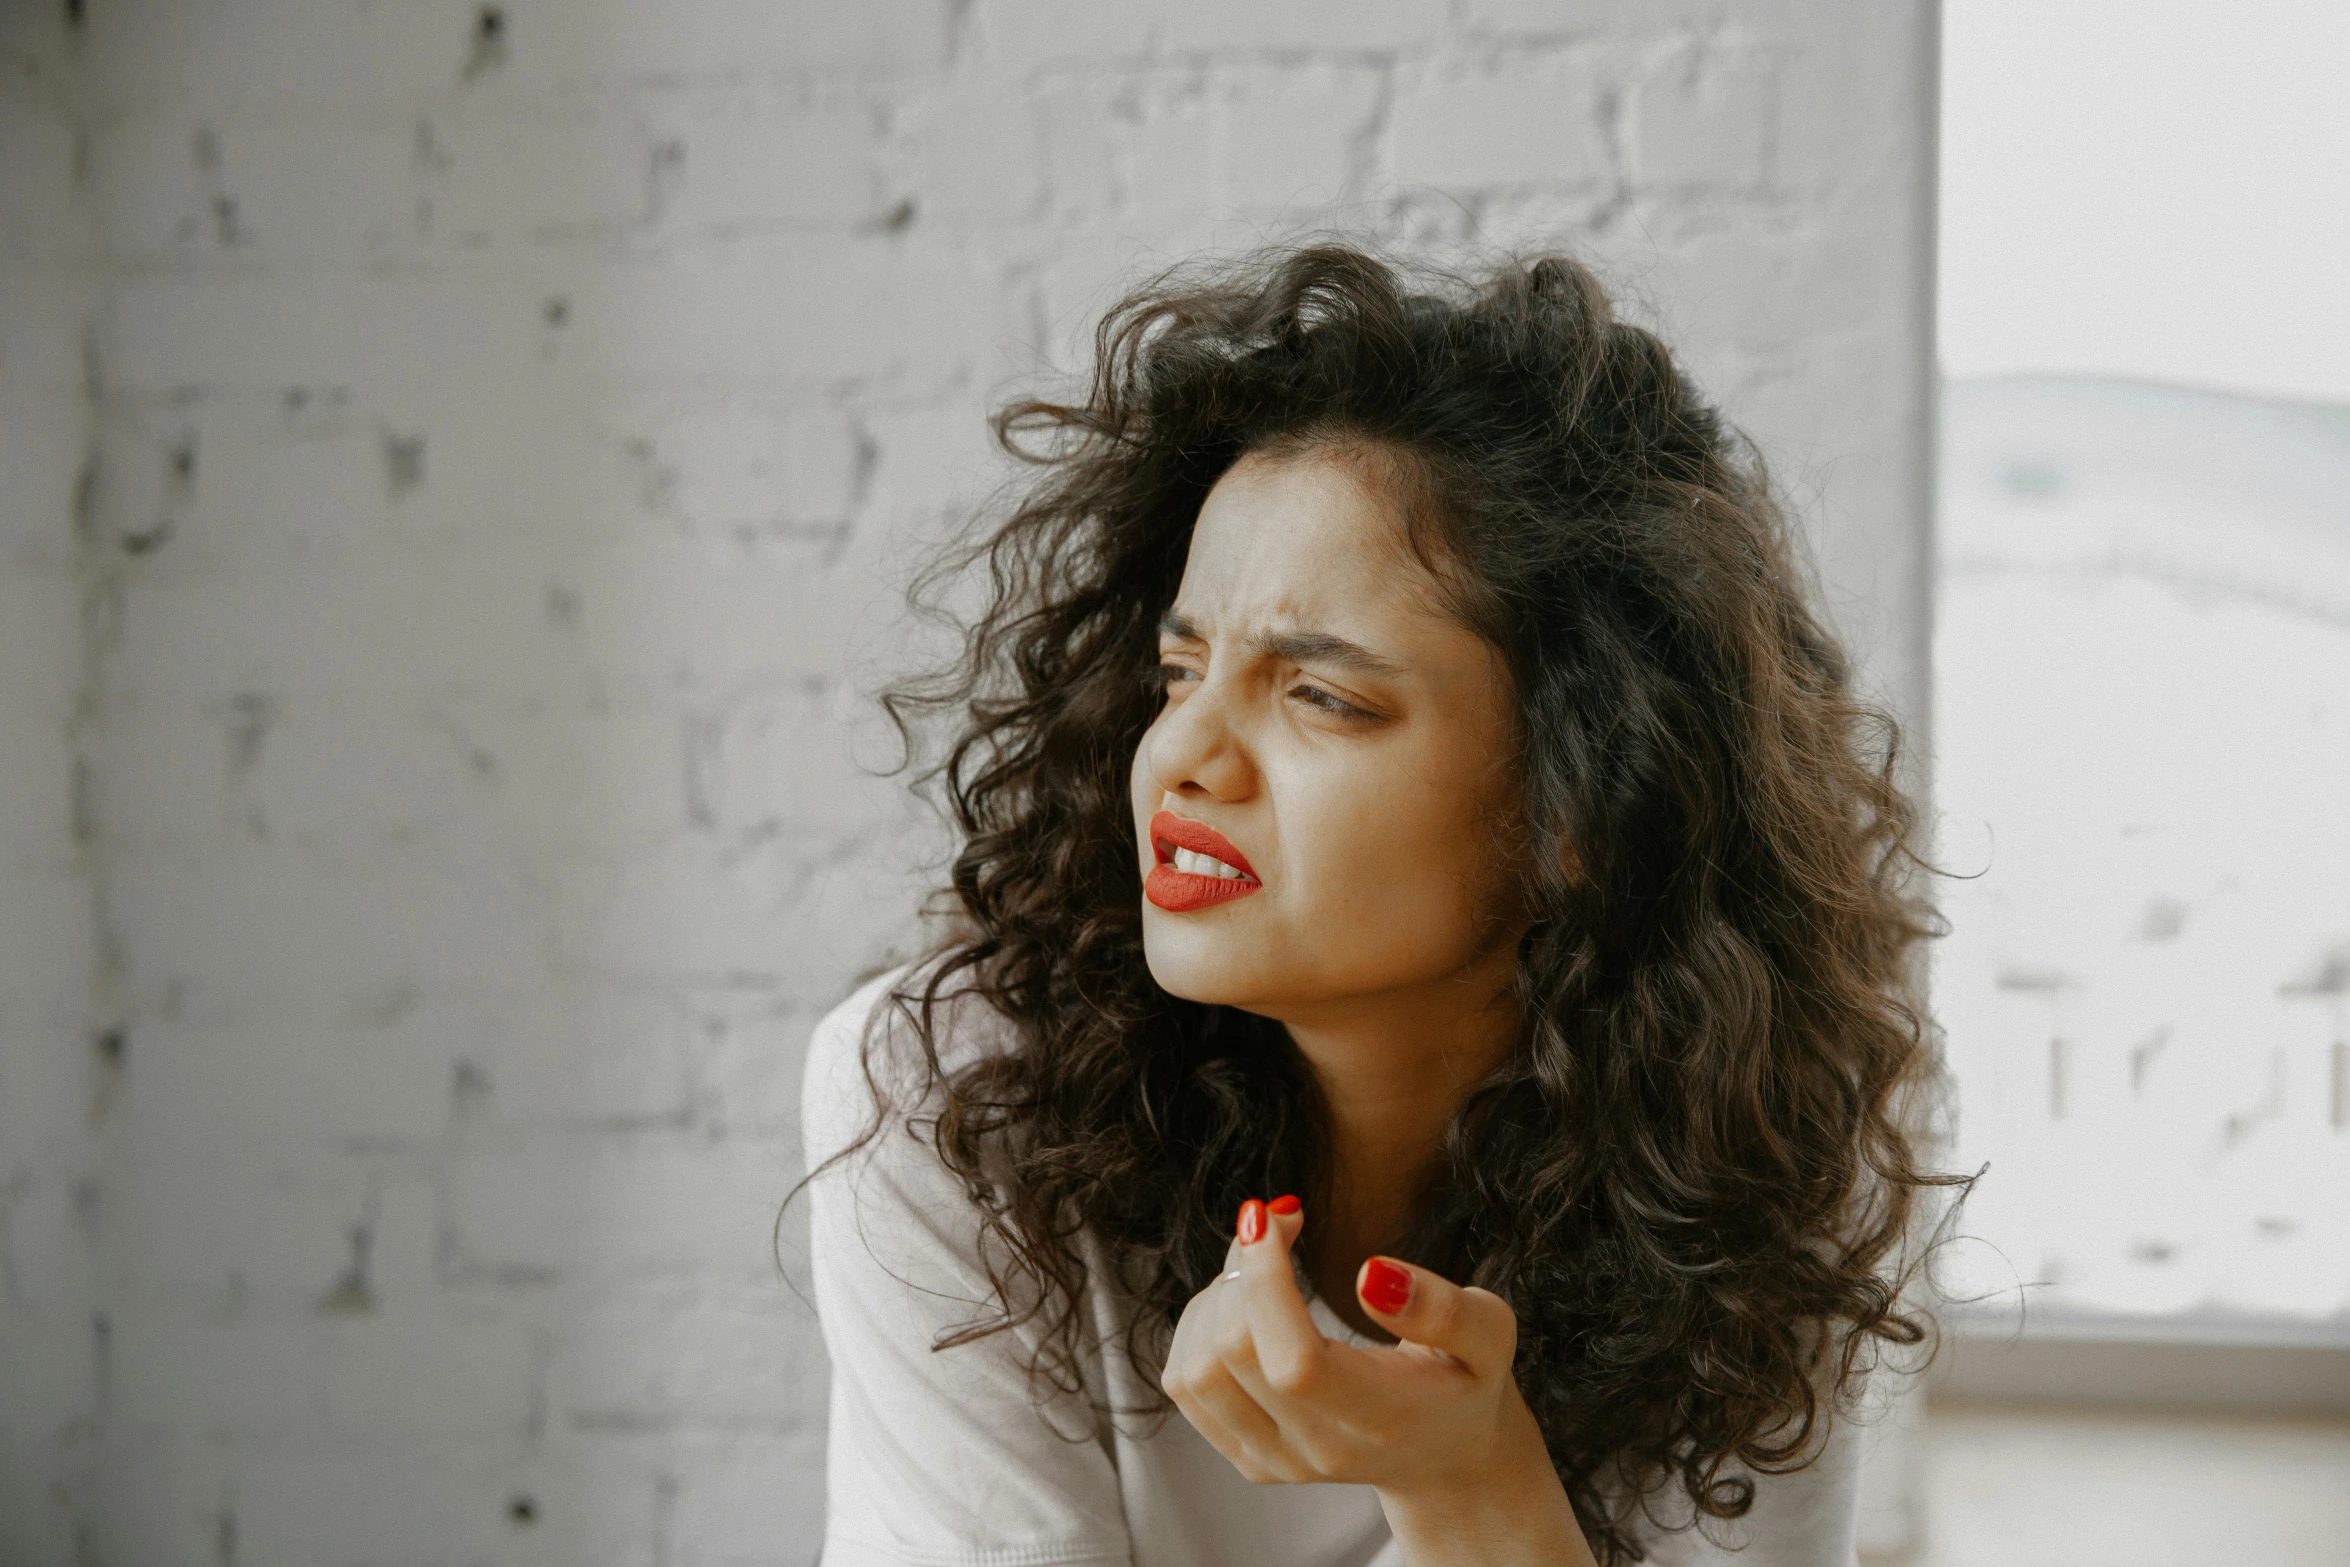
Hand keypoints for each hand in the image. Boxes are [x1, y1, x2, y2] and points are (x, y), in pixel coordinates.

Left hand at [1162, 1197, 1594, 1566]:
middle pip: (1233, 1357)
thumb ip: (1443, 1309)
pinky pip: (1185, 1385)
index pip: (1295, 1363)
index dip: (1266, 1282)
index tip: (1272, 1215)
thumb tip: (1370, 1275)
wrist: (1445, 1456)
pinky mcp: (1246, 1457)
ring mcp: (1275, 1463)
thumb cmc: (1465, 1380)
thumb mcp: (1489, 1333)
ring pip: (1195, 1370)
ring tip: (1267, 1265)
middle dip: (1242, 1268)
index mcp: (1380, 1421)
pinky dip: (1199, 1327)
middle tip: (1281, 1220)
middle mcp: (1318, 1452)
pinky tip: (1244, 1303)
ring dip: (1216, 1296)